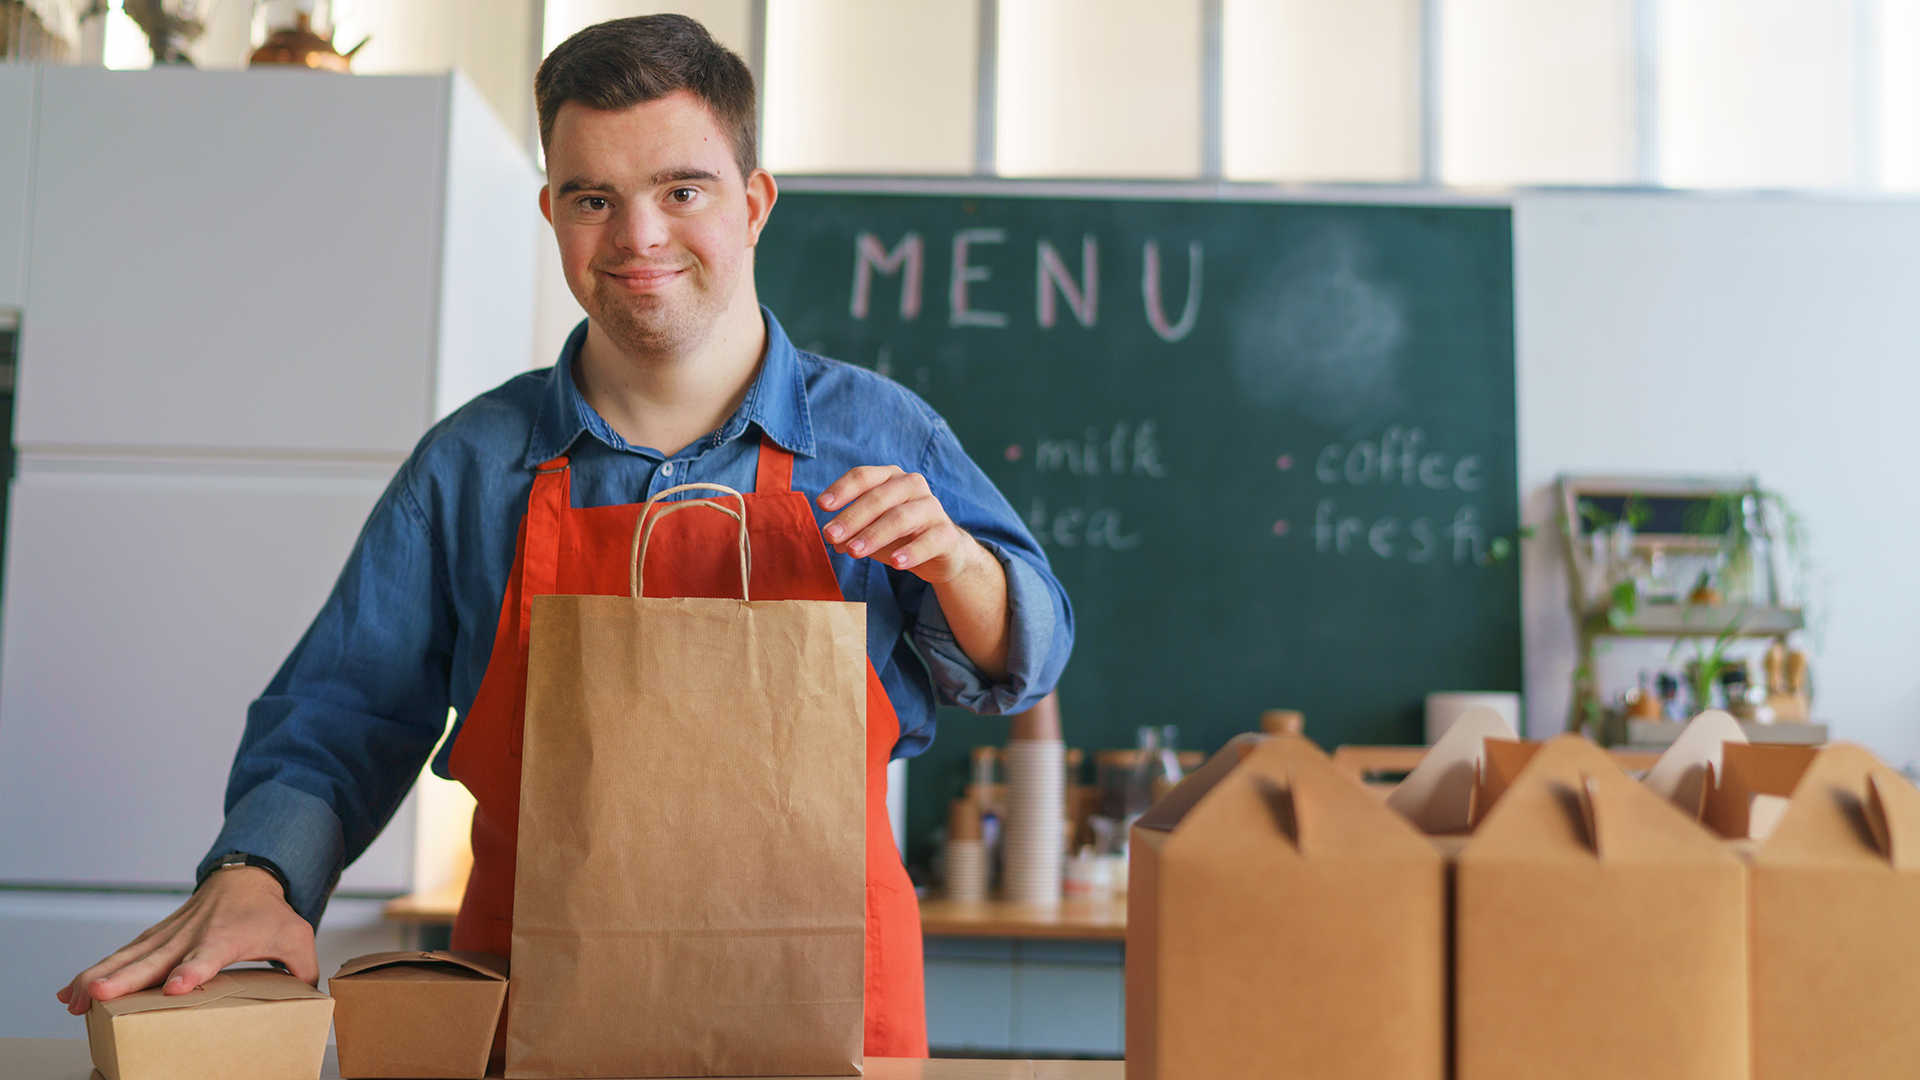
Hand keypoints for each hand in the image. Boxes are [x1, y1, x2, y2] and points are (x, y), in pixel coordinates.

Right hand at [55, 866, 316, 1013]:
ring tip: (73, 999)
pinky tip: (70, 991)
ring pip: (129, 957)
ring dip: (99, 977)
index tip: (174, 986)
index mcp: (226, 937)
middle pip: (155, 959)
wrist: (246, 878)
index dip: (192, 971)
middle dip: (126, 978)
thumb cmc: (269, 912)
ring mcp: (170, 935)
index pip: (207, 956)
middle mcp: (192, 935)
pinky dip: (96, 971)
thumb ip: (303, 966)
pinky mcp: (156, 937)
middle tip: (99, 995)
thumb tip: (312, 995)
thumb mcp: (297, 935)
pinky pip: (123, 955)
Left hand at [818, 466, 990, 584]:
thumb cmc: (900, 535)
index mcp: (891, 478)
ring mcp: (932, 508)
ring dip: (874, 535)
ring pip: (901, 518)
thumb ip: (850, 531)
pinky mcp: (946, 534)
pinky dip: (910, 552)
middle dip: (852, 517)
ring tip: (854, 552)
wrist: (942, 551)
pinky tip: (895, 563)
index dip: (842, 489)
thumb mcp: (870, 530)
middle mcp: (913, 486)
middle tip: (830, 536)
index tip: (822, 506)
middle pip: (879, 497)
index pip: (863, 476)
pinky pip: (928, 541)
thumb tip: (833, 540)